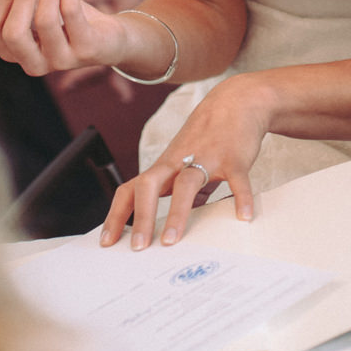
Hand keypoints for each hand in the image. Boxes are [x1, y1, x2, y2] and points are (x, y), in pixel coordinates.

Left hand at [98, 73, 267, 249]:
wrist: (236, 102)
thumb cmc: (208, 136)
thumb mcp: (188, 163)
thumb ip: (184, 191)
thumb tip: (181, 221)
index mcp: (165, 167)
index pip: (130, 190)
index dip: (116, 215)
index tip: (107, 242)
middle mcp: (179, 162)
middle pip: (149, 185)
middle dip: (141, 217)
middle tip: (138, 248)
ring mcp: (206, 157)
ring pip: (186, 184)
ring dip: (177, 213)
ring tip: (172, 241)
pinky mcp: (233, 157)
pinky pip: (237, 180)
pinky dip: (241, 198)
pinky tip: (243, 217)